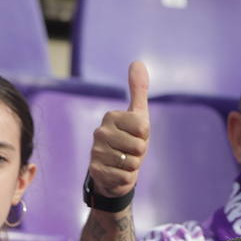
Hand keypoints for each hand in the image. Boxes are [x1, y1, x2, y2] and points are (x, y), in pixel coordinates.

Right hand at [87, 61, 149, 201]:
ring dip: (133, 166)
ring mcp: (96, 151)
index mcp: (111, 116)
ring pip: (133, 163)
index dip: (145, 136)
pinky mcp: (96, 171)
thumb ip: (138, 90)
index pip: (144, 128)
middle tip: (129, 152)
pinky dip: (126, 178)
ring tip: (124, 162)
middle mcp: (100, 132)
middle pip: (139, 147)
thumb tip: (137, 62)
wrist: (113, 171)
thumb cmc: (129, 141)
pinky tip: (117, 173)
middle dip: (140, 153)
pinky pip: (125, 177)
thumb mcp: (138, 116)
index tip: (136, 137)